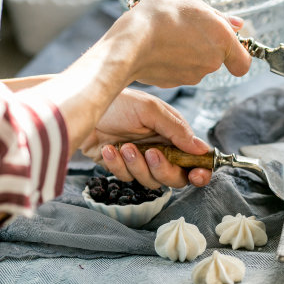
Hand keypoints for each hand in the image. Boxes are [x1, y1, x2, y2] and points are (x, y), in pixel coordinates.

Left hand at [79, 88, 211, 188]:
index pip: (195, 159)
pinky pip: (126, 178)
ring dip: (137, 166)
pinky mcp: (121, 167)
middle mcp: (161, 149)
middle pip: (175, 177)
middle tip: (151, 153)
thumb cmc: (118, 102)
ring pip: (151, 181)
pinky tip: (107, 149)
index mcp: (173, 134)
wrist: (81, 107)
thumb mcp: (150, 110)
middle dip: (163, 169)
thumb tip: (202, 149)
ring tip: (123, 146)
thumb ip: (177, 130)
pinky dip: (117, 165)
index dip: (200, 171)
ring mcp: (141, 160)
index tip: (197, 175)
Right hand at [100, 0, 252, 87]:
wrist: (131, 41)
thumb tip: (237, 25)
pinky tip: (158, 48)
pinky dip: (172, 62)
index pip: (243, 63)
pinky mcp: (174, 83)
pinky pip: (178, 71)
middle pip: (215, 59)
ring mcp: (193, 76)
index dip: (237, 56)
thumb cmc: (161, 16)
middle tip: (185, 28)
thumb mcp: (192, 2)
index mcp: (222, 40)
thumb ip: (219, 16)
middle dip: (204, 46)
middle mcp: (212, 62)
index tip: (229, 47)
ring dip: (186, 53)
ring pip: (196, 65)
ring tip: (167, 35)